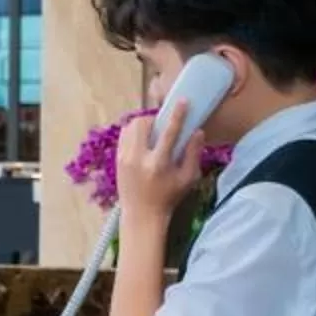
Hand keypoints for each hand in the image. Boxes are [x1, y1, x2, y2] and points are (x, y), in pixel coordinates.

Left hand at [114, 107, 205, 223]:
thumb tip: (198, 131)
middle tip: (162, 126)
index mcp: (158, 164)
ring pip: (129, 127)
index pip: (168, 133)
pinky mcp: (117, 160)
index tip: (182, 101)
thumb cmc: (169, 197)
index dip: (177, 115)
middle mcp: (137, 158)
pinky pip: (124, 136)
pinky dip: (133, 133)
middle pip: (142, 124)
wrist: (141, 214)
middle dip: (153, 119)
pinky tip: (143, 141)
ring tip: (153, 134)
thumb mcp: (188, 178)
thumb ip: (193, 153)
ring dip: (142, 125)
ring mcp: (124, 158)